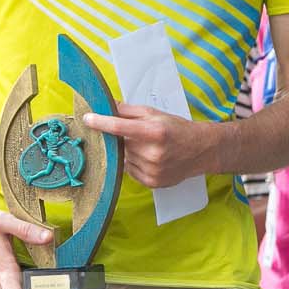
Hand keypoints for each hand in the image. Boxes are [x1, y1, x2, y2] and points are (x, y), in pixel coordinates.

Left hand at [81, 104, 213, 188]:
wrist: (201, 150)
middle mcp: (153, 153)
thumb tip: (108, 106)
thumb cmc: (178, 129)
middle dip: (121, 138)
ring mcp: (152, 170)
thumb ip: (129, 110)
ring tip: (147, 147)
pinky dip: (134, 163)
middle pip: (120, 144)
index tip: (87, 119)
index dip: (100, 122)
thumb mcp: (155, 114)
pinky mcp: (152, 182)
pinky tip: (148, 158)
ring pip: (124, 159)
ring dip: (128, 152)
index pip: (119, 127)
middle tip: (134, 135)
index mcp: (154, 132)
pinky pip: (130, 171)